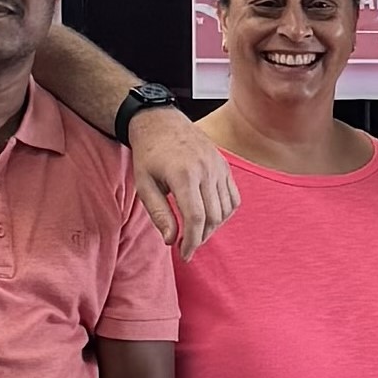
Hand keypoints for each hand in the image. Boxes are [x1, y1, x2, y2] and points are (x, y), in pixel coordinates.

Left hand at [126, 105, 239, 253]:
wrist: (161, 122)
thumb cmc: (149, 155)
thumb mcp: (144, 185)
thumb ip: (159, 214)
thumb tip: (172, 240)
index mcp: (183, 174)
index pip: (196, 218)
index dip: (192, 242)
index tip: (185, 254)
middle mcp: (205, 170)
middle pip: (212, 218)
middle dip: (200, 237)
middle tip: (186, 244)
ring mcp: (218, 167)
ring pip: (225, 210)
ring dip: (212, 227)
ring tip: (196, 231)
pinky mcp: (224, 166)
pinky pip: (233, 198)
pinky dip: (225, 213)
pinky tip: (210, 217)